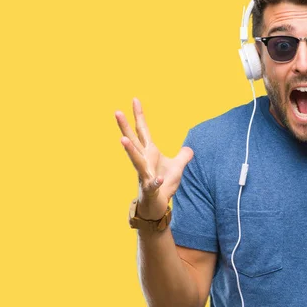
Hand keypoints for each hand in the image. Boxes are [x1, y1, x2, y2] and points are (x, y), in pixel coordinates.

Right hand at [115, 98, 193, 220]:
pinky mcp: (150, 189)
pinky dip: (155, 182)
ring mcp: (144, 175)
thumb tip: (190, 149)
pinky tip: (157, 179)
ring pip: (136, 161)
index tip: (134, 99)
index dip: (139, 115)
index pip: (143, 131)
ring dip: (130, 150)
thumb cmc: (164, 186)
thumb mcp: (177, 168)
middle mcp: (144, 161)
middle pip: (133, 141)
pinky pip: (152, 185)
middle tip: (116, 112)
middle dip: (125, 127)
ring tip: (122, 140)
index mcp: (150, 153)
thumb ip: (183, 157)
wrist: (156, 207)